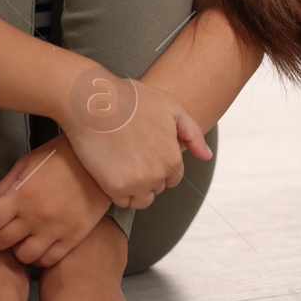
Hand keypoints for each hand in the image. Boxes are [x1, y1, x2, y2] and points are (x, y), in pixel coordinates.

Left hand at [0, 134, 110, 267]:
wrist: (101, 162)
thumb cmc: (61, 157)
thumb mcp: (27, 164)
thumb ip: (4, 188)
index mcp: (21, 196)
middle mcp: (36, 216)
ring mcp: (56, 229)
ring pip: (23, 257)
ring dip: (14, 253)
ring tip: (14, 243)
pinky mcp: (73, 237)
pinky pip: (48, 259)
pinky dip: (38, 258)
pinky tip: (35, 247)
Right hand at [63, 67, 211, 209]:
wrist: (93, 101)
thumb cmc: (131, 99)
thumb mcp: (171, 106)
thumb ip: (192, 133)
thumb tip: (206, 156)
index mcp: (173, 157)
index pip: (173, 178)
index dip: (159, 165)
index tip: (144, 150)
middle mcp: (158, 174)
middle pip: (156, 189)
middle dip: (147, 176)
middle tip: (129, 153)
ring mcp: (136, 182)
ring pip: (140, 200)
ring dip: (133, 189)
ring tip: (120, 164)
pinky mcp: (113, 187)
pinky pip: (120, 201)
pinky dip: (115, 190)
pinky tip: (109, 169)